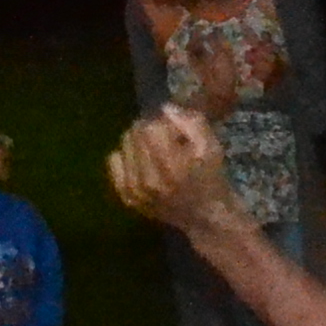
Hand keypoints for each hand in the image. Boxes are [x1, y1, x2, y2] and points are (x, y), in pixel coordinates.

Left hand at [108, 108, 252, 241]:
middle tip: (166, 138)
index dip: (164, 123)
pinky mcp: (126, 197)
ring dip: (138, 142)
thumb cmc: (211, 178)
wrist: (204, 217)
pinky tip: (142, 162)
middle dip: (150, 130)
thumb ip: (192, 122)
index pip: (150, 127)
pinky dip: (127, 157)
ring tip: (155, 151)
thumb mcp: (212, 147)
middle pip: (134, 134)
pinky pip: (114, 162)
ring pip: (123, 145)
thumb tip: (166, 109)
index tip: (176, 131)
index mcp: (170, 166)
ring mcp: (134, 190)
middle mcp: (147, 179)